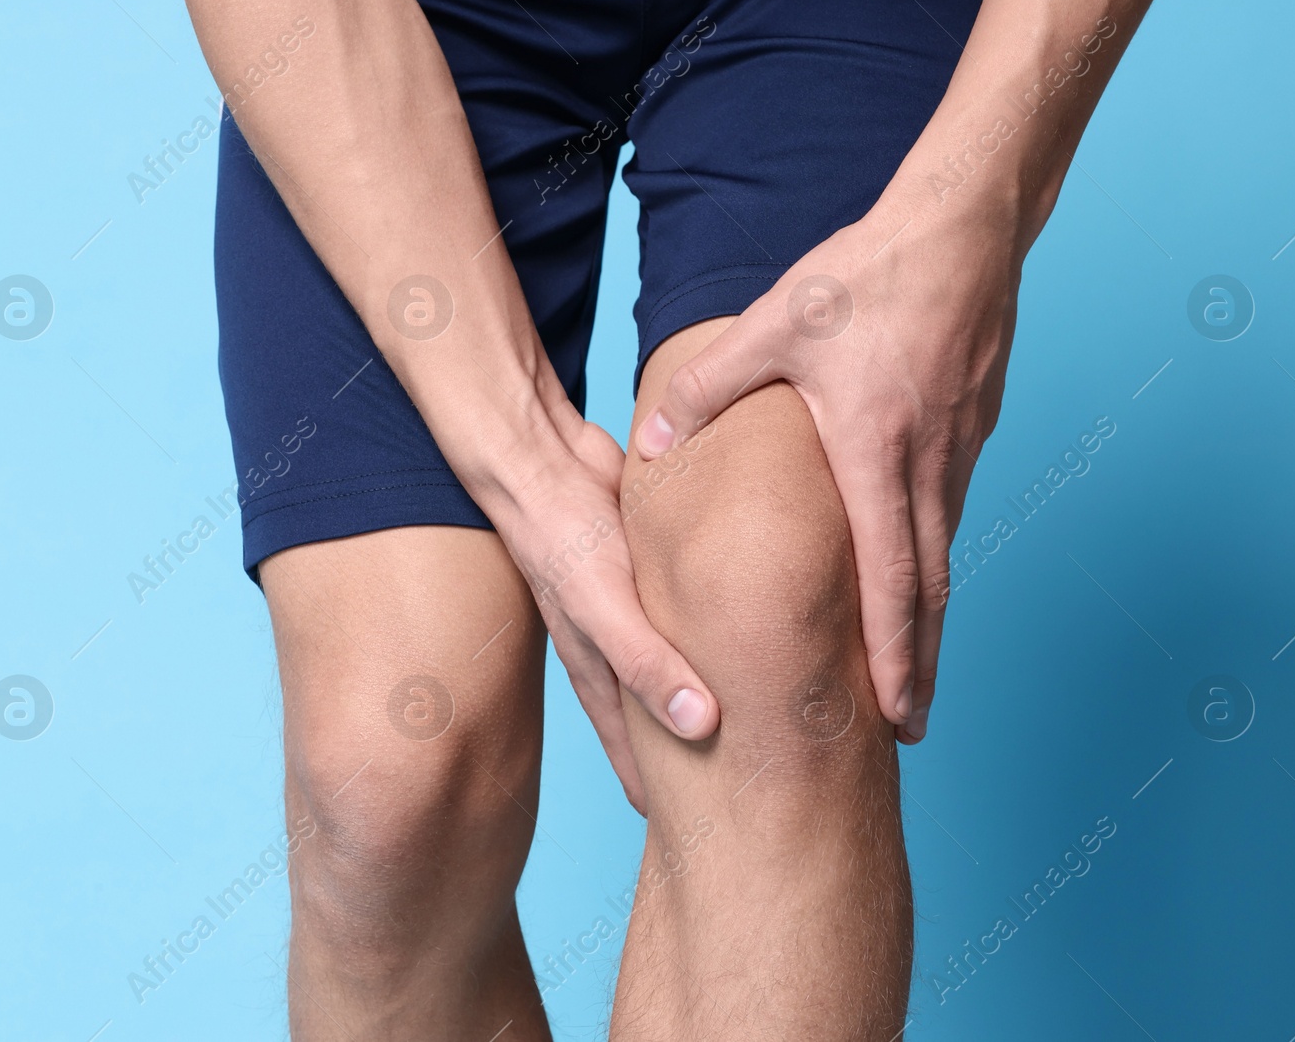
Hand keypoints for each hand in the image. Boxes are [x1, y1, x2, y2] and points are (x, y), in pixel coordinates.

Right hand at [491, 414, 720, 811]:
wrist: (540, 459)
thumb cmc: (562, 539)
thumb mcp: (605, 608)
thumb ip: (648, 664)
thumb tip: (702, 726)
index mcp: (600, 669)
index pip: (634, 749)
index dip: (659, 790)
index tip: (694, 834)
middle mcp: (616, 642)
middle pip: (659, 711)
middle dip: (693, 751)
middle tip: (740, 790)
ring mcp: (635, 603)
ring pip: (680, 659)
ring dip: (710, 686)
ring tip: (754, 716)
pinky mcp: (656, 562)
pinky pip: (693, 605)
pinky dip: (717, 626)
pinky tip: (751, 626)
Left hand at [633, 199, 1020, 743]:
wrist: (962, 222)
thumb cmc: (867, 274)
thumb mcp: (775, 324)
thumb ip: (706, 388)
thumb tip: (648, 442)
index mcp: (876, 450)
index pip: (890, 575)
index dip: (892, 652)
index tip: (893, 713)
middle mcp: (929, 463)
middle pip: (930, 589)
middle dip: (920, 665)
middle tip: (911, 725)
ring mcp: (961, 448)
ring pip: (945, 552)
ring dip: (929, 619)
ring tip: (911, 671)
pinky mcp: (973, 428)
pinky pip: (951, 511)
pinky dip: (935, 562)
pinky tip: (917, 577)